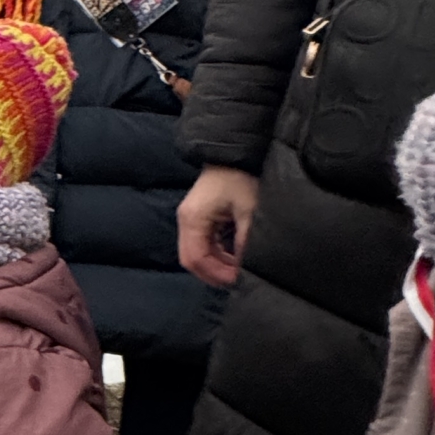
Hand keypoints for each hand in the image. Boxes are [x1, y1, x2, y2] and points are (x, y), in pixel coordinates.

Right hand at [177, 165, 260, 287]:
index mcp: (193, 219)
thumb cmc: (240, 179)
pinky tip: (233, 257)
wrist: (234, 154)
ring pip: (195, 253)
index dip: (216, 274)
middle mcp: (186, 221)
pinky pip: (201, 244)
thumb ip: (246, 241)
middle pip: (190, 259)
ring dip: (215, 265)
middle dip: (213, 273)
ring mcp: (190, 219)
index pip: (196, 258)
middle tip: (237, 280)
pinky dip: (215, 255)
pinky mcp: (197, 217)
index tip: (238, 280)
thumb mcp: (249, 211)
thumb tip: (247, 268)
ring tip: (237, 269)